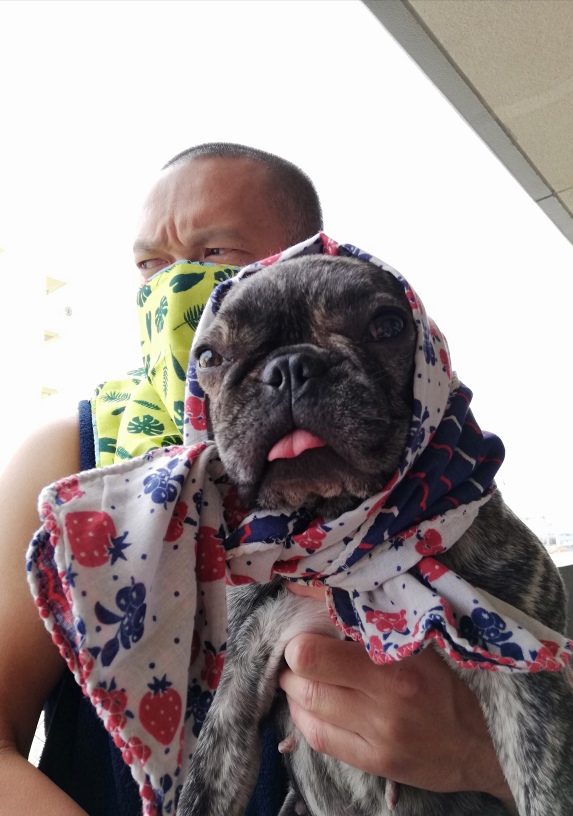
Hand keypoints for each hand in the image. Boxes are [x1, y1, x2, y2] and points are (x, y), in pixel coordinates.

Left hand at [281, 584, 516, 811]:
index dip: (299, 636)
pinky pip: (319, 738)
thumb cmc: (446, 684)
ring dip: (294, 688)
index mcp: (396, 665)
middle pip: (305, 680)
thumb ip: (374, 625)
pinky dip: (304, 717)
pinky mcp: (373, 763)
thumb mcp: (418, 645)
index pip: (316, 652)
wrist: (481, 744)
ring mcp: (377, 737)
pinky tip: (309, 705)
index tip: (301, 625)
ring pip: (307, 708)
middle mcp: (384, 703)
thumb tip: (324, 593)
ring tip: (301, 676)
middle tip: (297, 650)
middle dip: (292, 661)